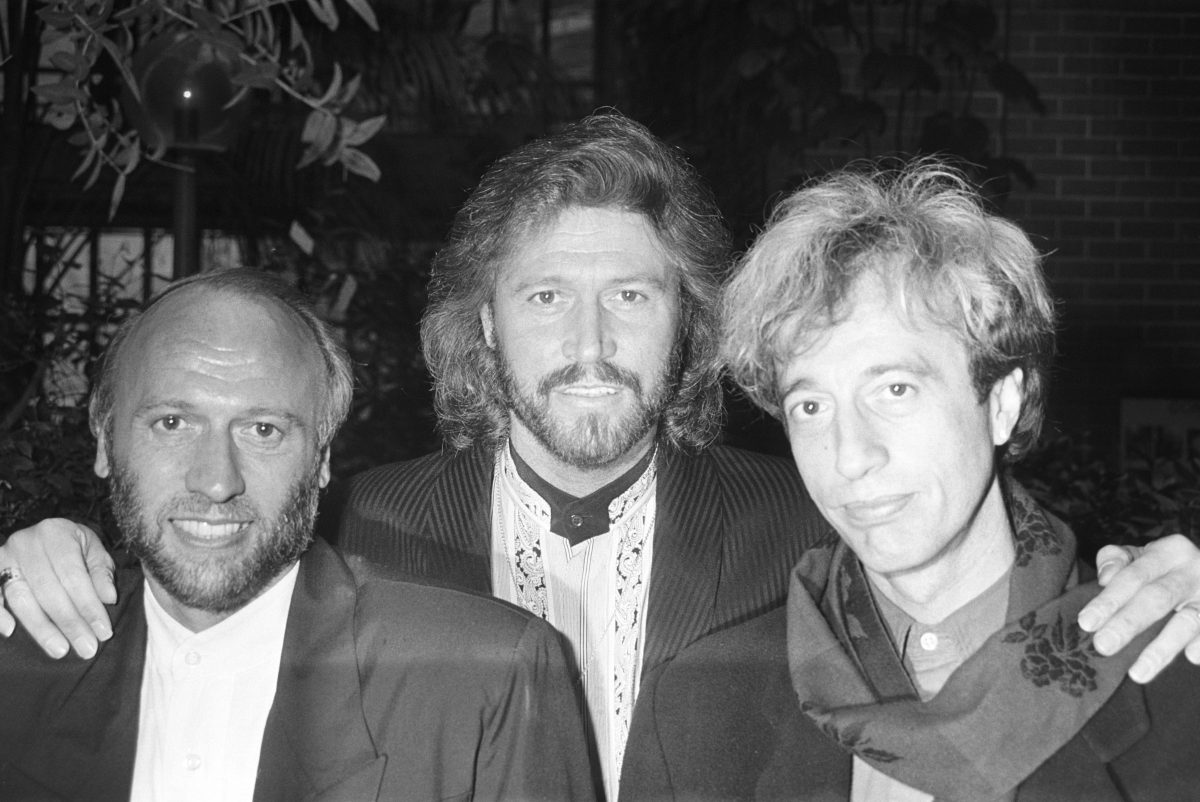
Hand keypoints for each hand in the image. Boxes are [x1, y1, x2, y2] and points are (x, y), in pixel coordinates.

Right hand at [0, 519, 115, 658]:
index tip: (103, 632)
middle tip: (87, 648)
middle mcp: (26, 543)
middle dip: (69, 623)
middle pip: (48, 590)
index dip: (89, 606)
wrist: (44, 533)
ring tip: (60, 649)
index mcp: (55, 534)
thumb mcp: (93, 550)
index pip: (74, 576)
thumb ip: (101, 573)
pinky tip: (10, 631)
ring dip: (41, 628)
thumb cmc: (72, 545)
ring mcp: (4, 557)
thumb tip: (108, 598)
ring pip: (20, 597)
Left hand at [1077, 534, 1199, 682]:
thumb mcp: (1141, 555)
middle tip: (1102, 646)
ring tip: (1137, 674)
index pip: (1132, 576)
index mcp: (1169, 551)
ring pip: (1188, 621)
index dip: (1109, 600)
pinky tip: (1192, 657)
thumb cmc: (1164, 567)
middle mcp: (1194, 570)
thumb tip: (1105, 578)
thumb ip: (1116, 560)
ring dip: (1162, 648)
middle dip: (1128, 623)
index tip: (1086, 623)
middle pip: (1157, 598)